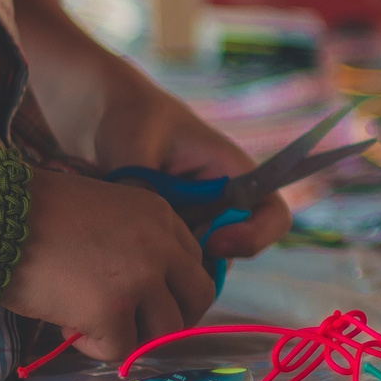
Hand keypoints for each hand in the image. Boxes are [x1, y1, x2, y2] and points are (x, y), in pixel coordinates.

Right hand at [4, 168, 212, 362]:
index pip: (193, 263)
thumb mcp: (104, 213)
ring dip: (132, 336)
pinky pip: (122, 349)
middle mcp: (160, 245)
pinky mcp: (112, 311)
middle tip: (137, 329)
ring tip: (91, 324)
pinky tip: (67, 327)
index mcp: (160, 216)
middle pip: (197, 298)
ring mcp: (140, 279)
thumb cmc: (32, 213)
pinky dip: (96, 347)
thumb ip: (133, 242)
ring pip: (166, 331)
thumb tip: (144, 292)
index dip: (171, 288)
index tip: (146, 301)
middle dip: (172, 320)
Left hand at [90, 71, 291, 259]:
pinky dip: (158, 260)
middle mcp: (225, 203)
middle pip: (236, 250)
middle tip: (157, 247)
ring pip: (205, 261)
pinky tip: (129, 240)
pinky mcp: (175, 234)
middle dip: (201, 257)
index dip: (253, 237)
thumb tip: (143, 228)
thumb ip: (141, 185)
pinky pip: (178, 262)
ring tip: (134, 234)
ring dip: (174, 258)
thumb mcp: (133, 145)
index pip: (272, 216)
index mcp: (233, 173)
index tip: (212, 243)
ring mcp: (201, 222)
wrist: (108, 119)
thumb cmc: (133, 119)